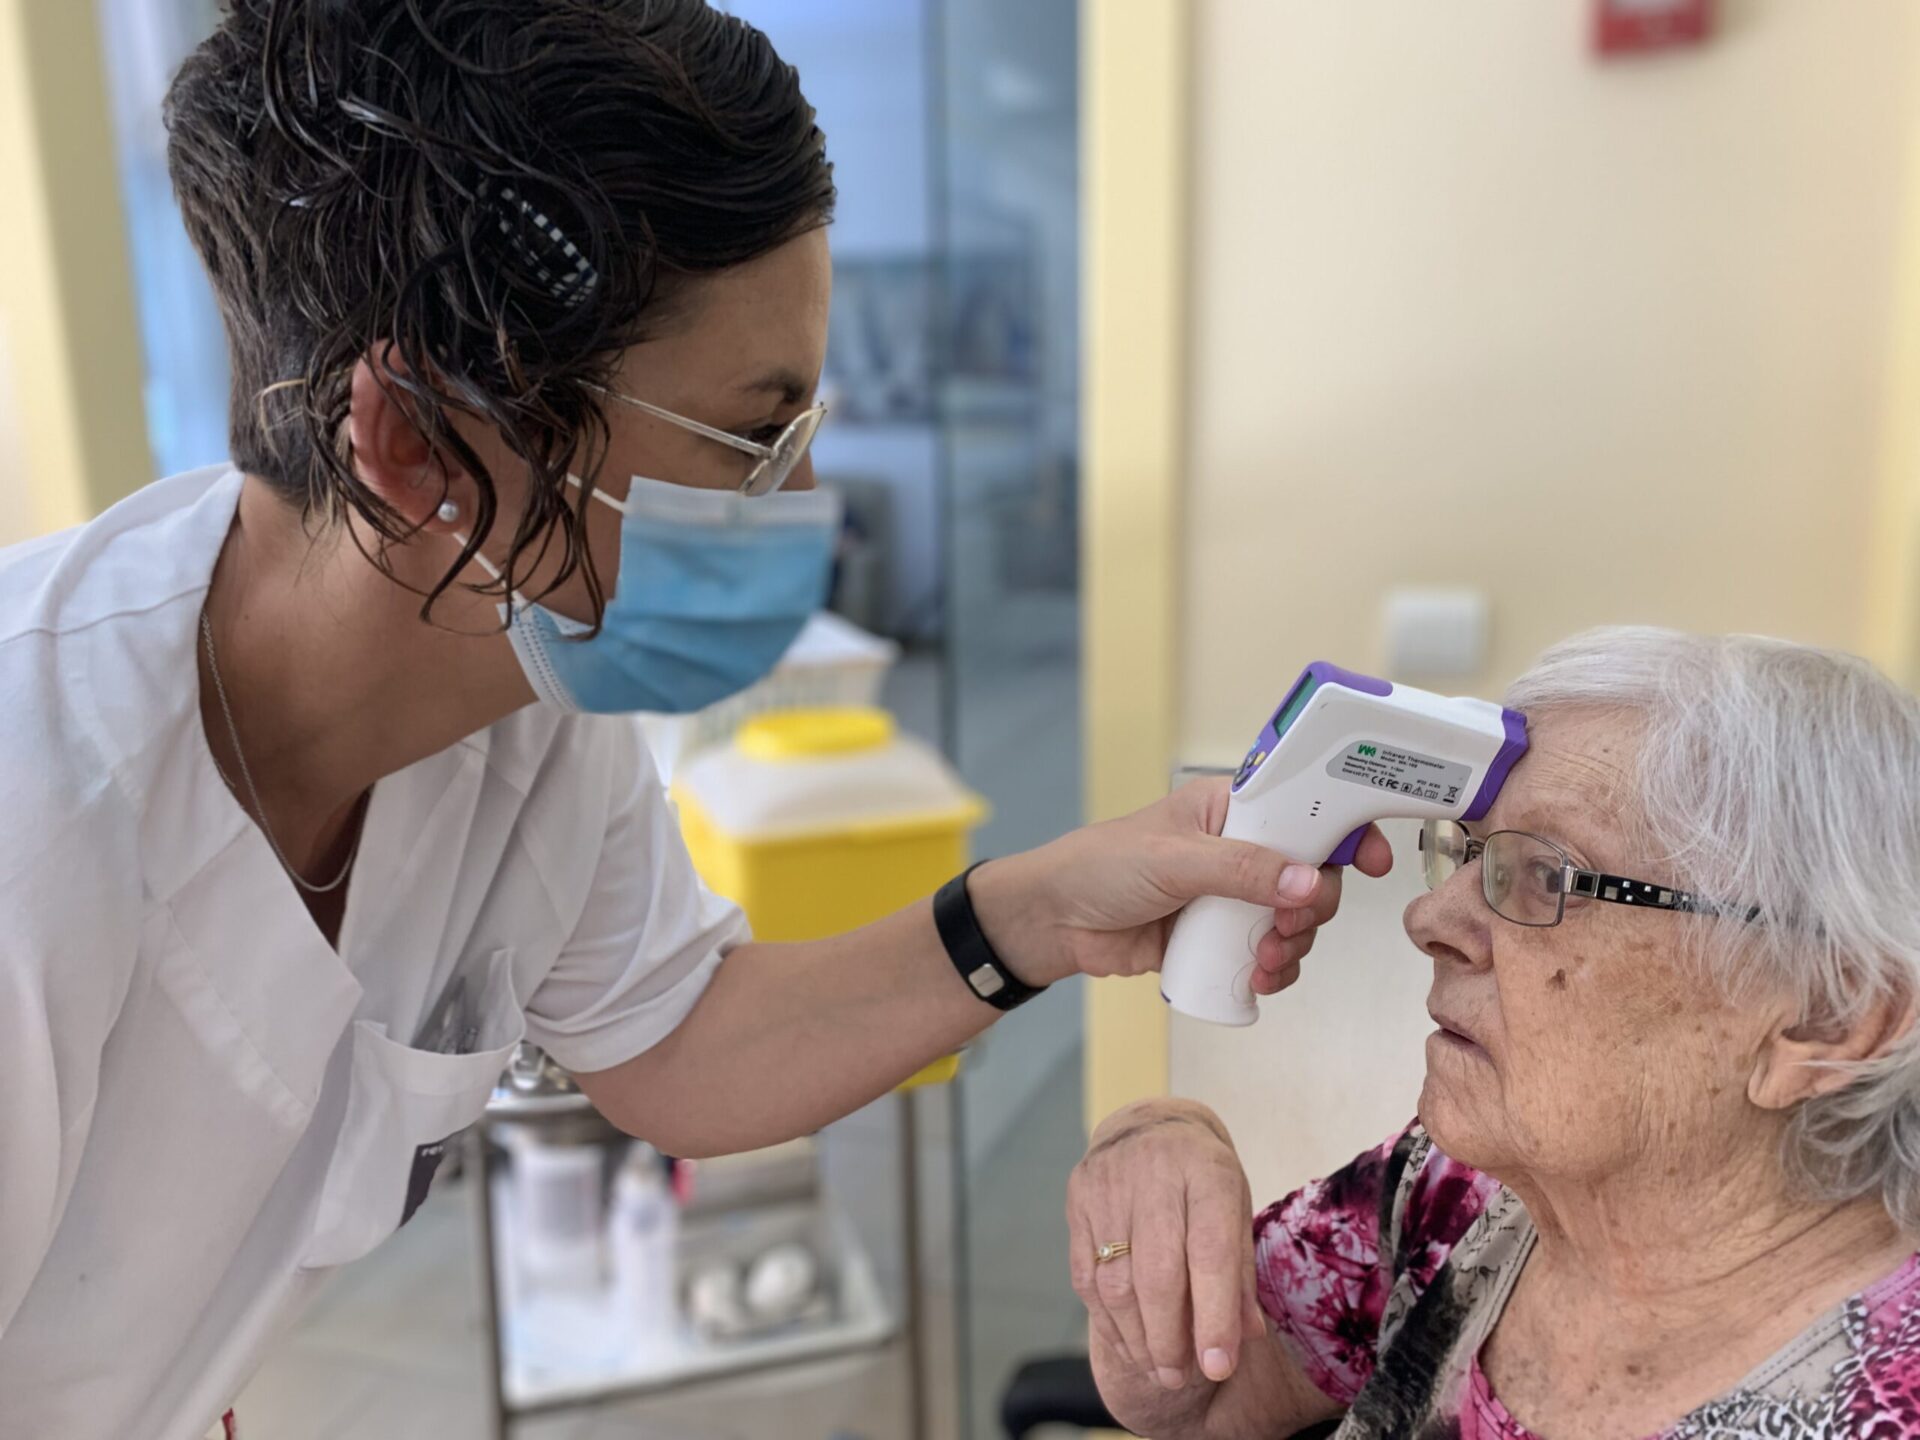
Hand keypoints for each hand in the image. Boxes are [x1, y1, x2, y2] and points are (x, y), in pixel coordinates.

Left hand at [970, 777, 1392, 986]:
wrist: (1055, 923)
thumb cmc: (1101, 868)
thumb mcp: (1172, 860)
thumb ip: (1240, 869)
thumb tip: (1303, 883)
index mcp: (1231, 808)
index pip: (1303, 807)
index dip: (1343, 829)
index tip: (1372, 860)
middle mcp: (1241, 848)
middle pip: (1310, 873)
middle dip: (1311, 907)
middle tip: (1288, 928)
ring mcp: (1233, 896)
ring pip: (1295, 919)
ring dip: (1293, 946)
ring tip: (1265, 962)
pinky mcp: (1221, 938)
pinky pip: (1271, 954)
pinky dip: (1277, 970)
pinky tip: (1258, 981)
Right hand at [1069, 1099, 1256, 1389]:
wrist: (1150, 1124)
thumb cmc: (1203, 1177)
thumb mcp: (1235, 1208)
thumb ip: (1239, 1270)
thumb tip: (1245, 1338)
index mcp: (1206, 1172)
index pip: (1210, 1253)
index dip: (1214, 1316)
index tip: (1218, 1367)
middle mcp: (1152, 1174)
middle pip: (1157, 1273)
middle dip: (1168, 1338)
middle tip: (1179, 1377)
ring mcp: (1107, 1186)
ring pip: (1116, 1281)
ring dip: (1136, 1338)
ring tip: (1158, 1369)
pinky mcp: (1077, 1201)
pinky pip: (1086, 1276)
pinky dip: (1107, 1321)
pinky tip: (1129, 1344)